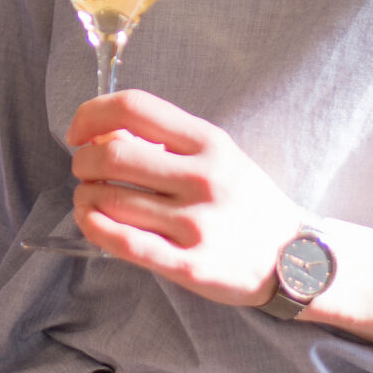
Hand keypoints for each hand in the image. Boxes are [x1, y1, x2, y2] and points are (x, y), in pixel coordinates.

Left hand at [67, 90, 304, 306]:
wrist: (294, 258)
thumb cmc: (245, 201)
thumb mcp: (218, 155)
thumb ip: (167, 141)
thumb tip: (102, 132)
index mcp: (209, 142)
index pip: (134, 108)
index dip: (91, 114)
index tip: (78, 132)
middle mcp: (202, 179)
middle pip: (112, 154)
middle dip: (82, 161)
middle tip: (83, 170)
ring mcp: (195, 224)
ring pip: (110, 199)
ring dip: (84, 196)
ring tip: (89, 198)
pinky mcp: (188, 265)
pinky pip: (123, 243)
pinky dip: (93, 226)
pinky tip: (90, 220)